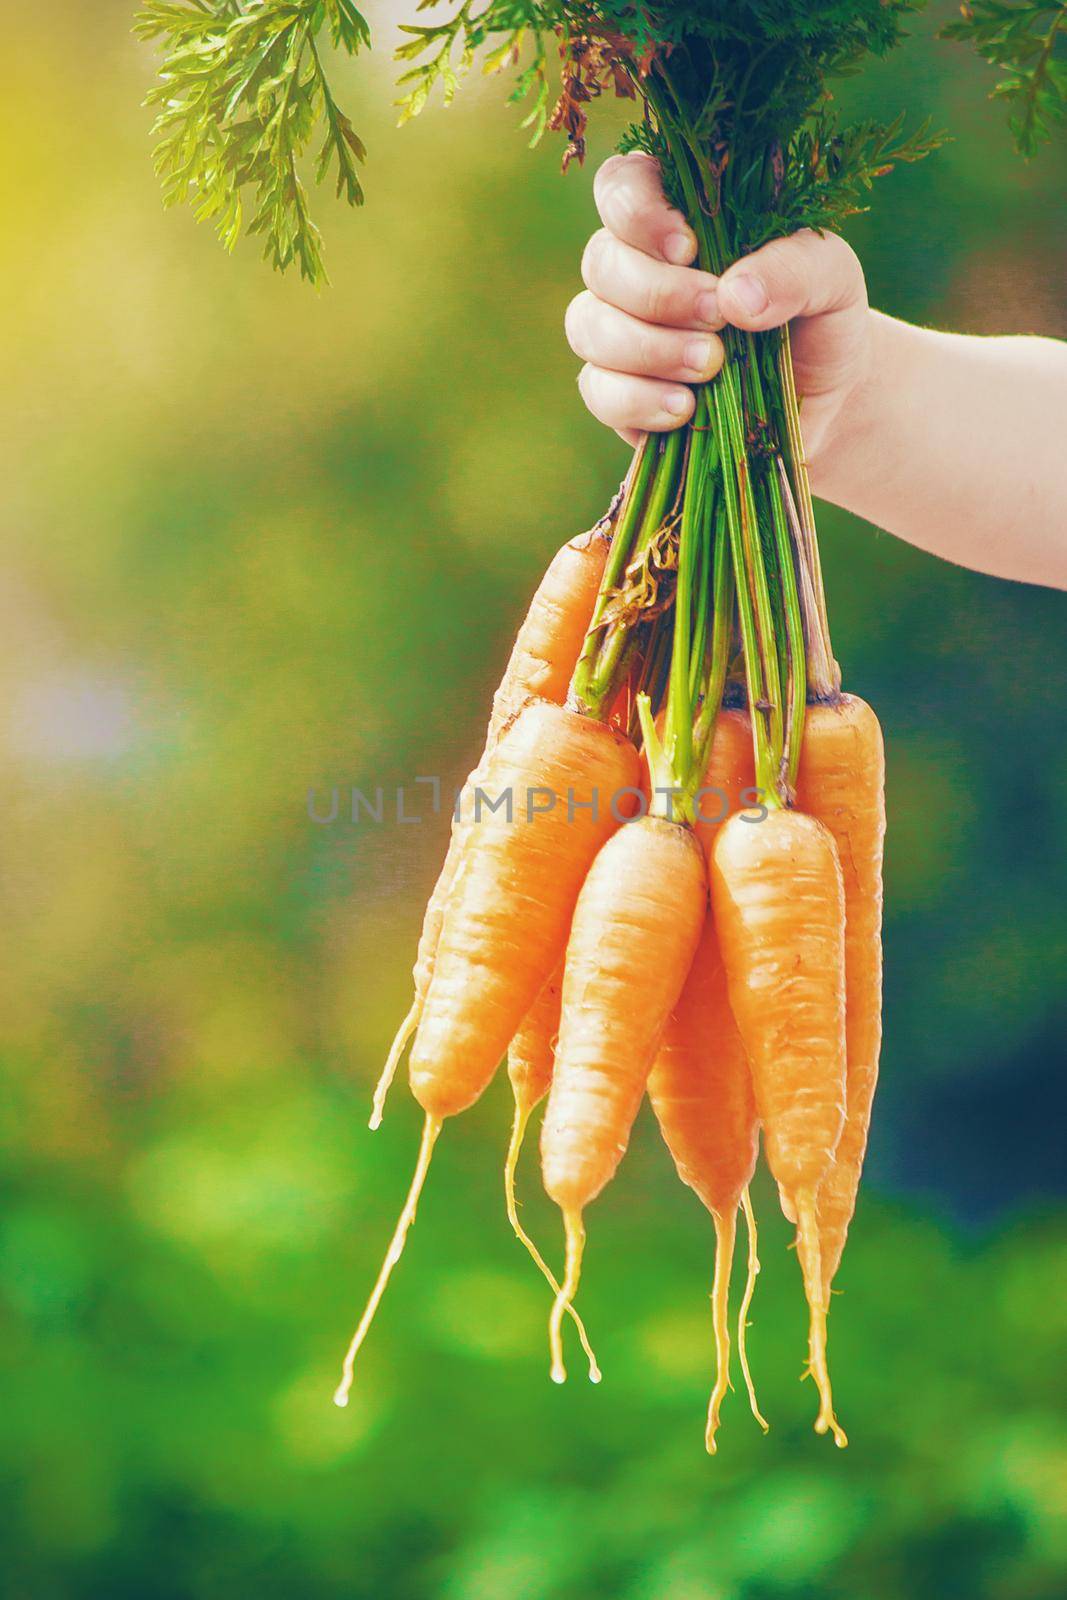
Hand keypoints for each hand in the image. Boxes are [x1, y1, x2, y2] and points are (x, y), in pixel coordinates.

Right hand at [565, 152, 872, 476]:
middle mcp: (637, 268)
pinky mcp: (618, 394)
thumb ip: (795, 268)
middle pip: (601, 261)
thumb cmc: (819, 321)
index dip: (637, 212)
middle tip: (718, 318)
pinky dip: (639, 400)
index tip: (689, 248)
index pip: (622, 186)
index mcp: (679, 217)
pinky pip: (598, 390)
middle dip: (657, 293)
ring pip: (588, 326)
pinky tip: (685, 408)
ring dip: (647, 348)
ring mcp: (619, 332)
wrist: (824, 404)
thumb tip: (734, 296)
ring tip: (711, 366)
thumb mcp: (832, 280)